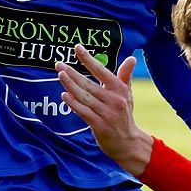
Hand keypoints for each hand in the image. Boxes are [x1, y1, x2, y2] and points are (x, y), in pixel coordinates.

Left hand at [55, 47, 153, 176]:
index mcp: (119, 89)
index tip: (77, 47)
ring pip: (84, 97)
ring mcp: (106, 113)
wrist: (128, 142)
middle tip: (58, 64)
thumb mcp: (127, 94)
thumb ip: (125, 76)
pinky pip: (83, 112)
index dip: (88, 59)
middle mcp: (114, 100)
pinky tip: (64, 95)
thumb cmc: (124, 115)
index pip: (101, 71)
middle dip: (72, 73)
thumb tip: (132, 58)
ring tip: (60, 75)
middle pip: (89, 83)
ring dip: (70, 85)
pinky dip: (73, 104)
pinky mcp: (100, 125)